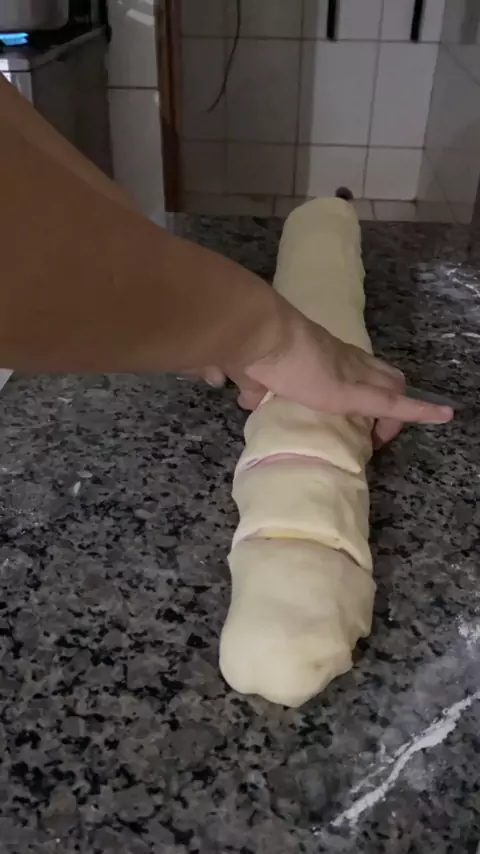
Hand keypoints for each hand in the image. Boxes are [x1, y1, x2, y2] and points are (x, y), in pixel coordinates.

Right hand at [190, 308, 452, 447]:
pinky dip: (421, 411)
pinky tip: (443, 414)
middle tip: (371, 432)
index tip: (352, 413)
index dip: (361, 386)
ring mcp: (352, 373)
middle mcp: (343, 358)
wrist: (258, 336)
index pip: (354, 367)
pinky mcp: (356, 392)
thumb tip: (241, 393)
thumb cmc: (254, 350)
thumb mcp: (253, 374)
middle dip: (383, 402)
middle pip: (380, 376)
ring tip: (386, 438)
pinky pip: (396, 403)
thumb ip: (252, 385)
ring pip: (391, 388)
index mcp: (321, 355)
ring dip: (394, 415)